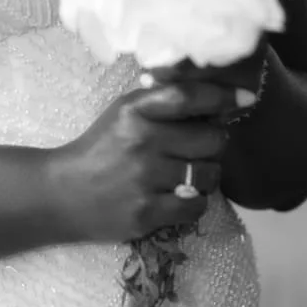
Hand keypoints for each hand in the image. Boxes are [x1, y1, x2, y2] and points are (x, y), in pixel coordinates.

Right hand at [44, 53, 262, 245]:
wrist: (60, 194)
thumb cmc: (100, 148)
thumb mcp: (123, 113)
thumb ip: (163, 103)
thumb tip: (219, 98)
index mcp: (135, 110)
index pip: (189, 96)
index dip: (224, 94)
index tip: (246, 97)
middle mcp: (142, 141)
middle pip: (212, 139)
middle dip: (214, 145)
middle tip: (199, 150)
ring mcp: (145, 179)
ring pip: (209, 175)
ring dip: (206, 176)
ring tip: (187, 176)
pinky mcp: (147, 212)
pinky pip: (196, 206)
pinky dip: (195, 203)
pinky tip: (178, 198)